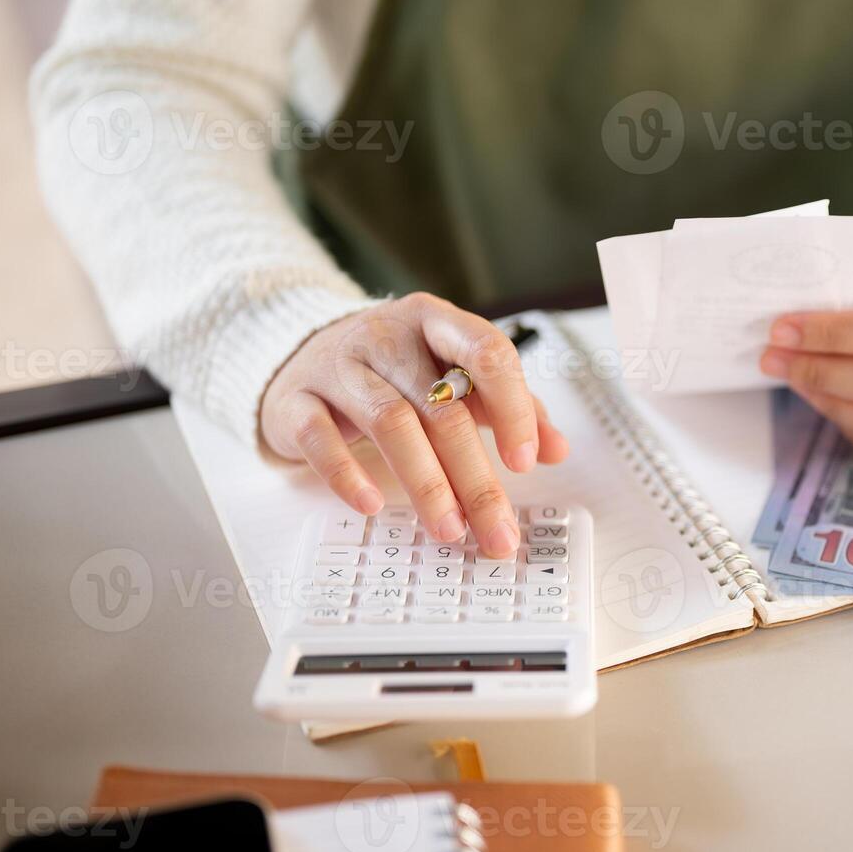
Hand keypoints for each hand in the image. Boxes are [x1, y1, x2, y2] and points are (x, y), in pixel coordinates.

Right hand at [261, 293, 568, 555]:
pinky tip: (372, 505)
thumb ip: (507, 406)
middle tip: (495, 528)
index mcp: (437, 322)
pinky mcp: (296, 400)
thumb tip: (556, 448)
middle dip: (475, 477)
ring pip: (390, 423)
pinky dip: (348, 474)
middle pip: (442, 407)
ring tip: (448, 528)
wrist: (298, 354)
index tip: (525, 462)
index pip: (487, 353)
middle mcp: (388, 336)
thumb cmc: (391, 370)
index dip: (513, 408)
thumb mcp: (451, 374)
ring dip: (425, 483)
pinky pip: (321, 438)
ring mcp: (338, 365)